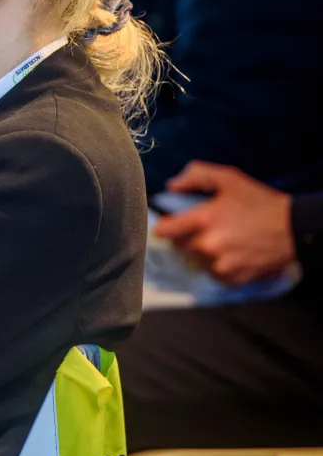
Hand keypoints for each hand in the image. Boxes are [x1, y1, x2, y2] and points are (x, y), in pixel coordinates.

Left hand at [153, 161, 294, 286]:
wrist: (293, 228)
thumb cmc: (260, 202)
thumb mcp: (229, 178)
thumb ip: (196, 176)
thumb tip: (172, 186)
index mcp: (203, 220)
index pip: (165, 230)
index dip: (163, 227)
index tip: (166, 226)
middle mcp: (208, 246)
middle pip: (179, 248)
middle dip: (186, 239)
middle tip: (203, 230)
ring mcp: (220, 265)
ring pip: (196, 262)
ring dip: (202, 255)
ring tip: (221, 242)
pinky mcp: (233, 279)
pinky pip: (214, 275)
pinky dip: (218, 267)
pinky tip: (231, 254)